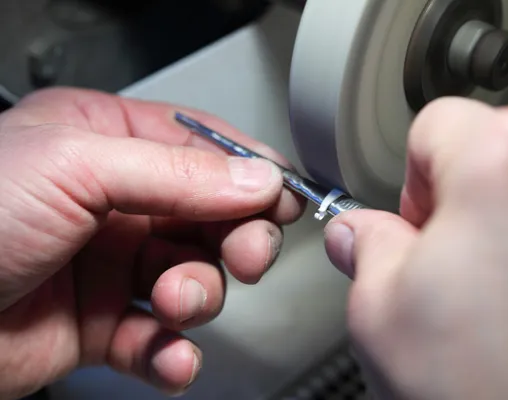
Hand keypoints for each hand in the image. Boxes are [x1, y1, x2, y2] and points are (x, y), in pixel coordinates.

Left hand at [0, 88, 304, 398]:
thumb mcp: (77, 169)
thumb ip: (179, 173)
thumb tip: (257, 179)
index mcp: (107, 144)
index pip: (203, 151)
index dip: (250, 175)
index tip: (283, 199)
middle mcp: (115, 202)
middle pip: (211, 217)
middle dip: (236, 240)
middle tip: (245, 255)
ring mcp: (111, 265)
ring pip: (194, 279)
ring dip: (198, 296)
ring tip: (177, 304)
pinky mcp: (101, 325)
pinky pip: (160, 339)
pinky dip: (173, 353)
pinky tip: (169, 356)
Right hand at [325, 98, 507, 399]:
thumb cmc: (479, 390)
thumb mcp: (380, 306)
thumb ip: (365, 244)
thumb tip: (356, 232)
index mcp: (506, 162)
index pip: (437, 123)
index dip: (413, 180)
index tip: (419, 229)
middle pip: (495, 143)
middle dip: (464, 194)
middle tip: (452, 265)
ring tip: (499, 290)